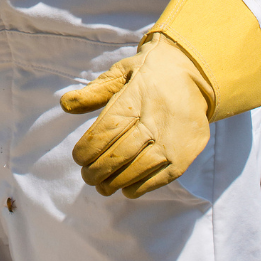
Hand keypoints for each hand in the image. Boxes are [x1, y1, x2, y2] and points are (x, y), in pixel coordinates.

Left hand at [60, 36, 213, 197]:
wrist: (196, 75)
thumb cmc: (150, 75)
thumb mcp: (122, 72)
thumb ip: (94, 92)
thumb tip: (64, 104)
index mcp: (134, 100)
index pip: (103, 133)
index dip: (87, 150)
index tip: (78, 157)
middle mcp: (154, 122)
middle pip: (117, 157)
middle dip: (96, 172)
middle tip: (87, 176)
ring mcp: (171, 142)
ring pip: (135, 172)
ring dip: (113, 183)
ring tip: (102, 186)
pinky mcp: (184, 157)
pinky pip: (156, 180)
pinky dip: (137, 188)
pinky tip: (125, 187)